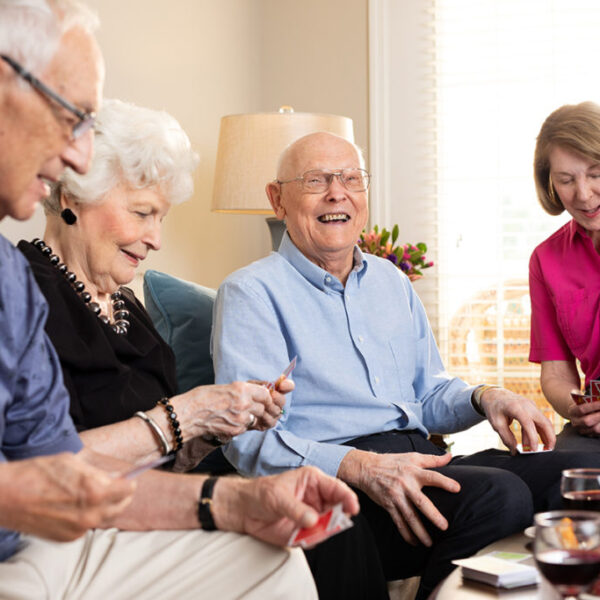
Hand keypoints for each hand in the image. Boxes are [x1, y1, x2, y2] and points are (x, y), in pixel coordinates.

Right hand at [0, 453, 134, 540]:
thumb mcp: (73, 462)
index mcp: (95, 491)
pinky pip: (87, 526)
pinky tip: (76, 506)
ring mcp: (79, 528)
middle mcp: (90, 513)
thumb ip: (97, 472)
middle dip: (121, 496)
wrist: (8, 496)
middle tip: (117, 488)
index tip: (128, 480)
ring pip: (104, 518)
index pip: (128, 490)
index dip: (129, 482)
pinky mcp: (67, 538)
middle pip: (121, 507)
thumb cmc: (38, 473)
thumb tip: (113, 477)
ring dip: (105, 507)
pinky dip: (87, 517)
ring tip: (94, 496)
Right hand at [173, 380, 288, 443]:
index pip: (266, 394)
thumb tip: (261, 392)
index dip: (270, 397)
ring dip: (261, 418)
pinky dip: (248, 425)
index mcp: (241, 388)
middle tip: (270, 410)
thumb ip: (245, 390)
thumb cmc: (203, 398)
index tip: (270, 399)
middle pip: (266, 407)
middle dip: (269, 409)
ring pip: (259, 418)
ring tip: (257, 417)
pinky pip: (248, 427)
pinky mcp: (236, 430)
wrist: (188, 415)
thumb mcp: (227, 387)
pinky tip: (241, 422)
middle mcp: (244, 403)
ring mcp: (241, 418)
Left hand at [211, 466, 358, 546]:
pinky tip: (296, 535)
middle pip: (338, 509)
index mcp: (314, 481)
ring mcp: (313, 515)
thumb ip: (296, 509)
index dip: (347, 498)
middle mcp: (317, 498)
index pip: (337, 488)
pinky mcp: (306, 531)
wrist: (244, 510)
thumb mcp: (277, 498)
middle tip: (329, 524)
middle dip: (336, 519)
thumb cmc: (261, 494)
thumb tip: (313, 521)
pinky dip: (309, 540)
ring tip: (304, 530)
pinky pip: (315, 539)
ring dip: (321, 531)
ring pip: (328, 526)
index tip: (352, 508)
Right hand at [338, 449, 458, 546]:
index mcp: (413, 471)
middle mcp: (406, 484)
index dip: (444, 482)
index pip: (432, 476)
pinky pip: (398, 521)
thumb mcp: (412, 457)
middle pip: (421, 502)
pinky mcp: (388, 505)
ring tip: (430, 543)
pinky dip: (406, 533)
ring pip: (410, 516)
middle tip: (444, 526)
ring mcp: (396, 496)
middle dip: (433, 515)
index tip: (457, 488)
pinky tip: (414, 542)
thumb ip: (432, 459)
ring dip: (420, 531)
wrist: (367, 468)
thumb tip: (450, 456)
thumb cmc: (393, 462)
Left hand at [479, 387, 555, 452]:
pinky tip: (536, 442)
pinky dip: (539, 432)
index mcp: (516, 407)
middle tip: (547, 451)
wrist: (494, 394)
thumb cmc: (493, 408)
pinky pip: (539, 421)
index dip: (533, 438)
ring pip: (544, 422)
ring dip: (545, 436)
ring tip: (540, 449)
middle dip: (550, 438)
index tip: (534, 450)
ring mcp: (531, 406)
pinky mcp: (532, 408)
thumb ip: (506, 437)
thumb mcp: (496, 423)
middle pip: (545, 422)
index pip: (529, 424)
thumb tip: (515, 451)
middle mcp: (527, 405)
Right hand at [567, 400, 599, 435]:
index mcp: (572, 411)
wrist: (579, 412)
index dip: (593, 406)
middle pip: (587, 421)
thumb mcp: (583, 399)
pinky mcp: (589, 434)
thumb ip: (589, 399)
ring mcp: (582, 429)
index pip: (582, 409)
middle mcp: (575, 422)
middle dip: (599, 416)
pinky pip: (599, 433)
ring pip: (595, 429)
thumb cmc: (584, 403)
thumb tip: (598, 399)